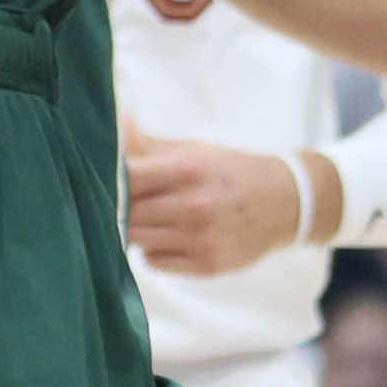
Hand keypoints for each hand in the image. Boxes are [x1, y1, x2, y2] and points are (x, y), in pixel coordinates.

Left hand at [122, 120, 333, 269]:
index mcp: (191, 169)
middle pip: (128, 212)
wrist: (284, 204)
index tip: (102, 178)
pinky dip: (152, 250)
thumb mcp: (194, 150)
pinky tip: (166, 236)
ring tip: (147, 217)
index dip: (109, 179)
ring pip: (137, 240)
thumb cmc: (230, 171)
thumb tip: (113, 121)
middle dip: (117, 206)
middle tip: (118, 200)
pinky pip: (154, 262)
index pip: (129, 178)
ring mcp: (200, 239)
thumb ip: (148, 144)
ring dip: (134, 229)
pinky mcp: (205, 265)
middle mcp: (195, 206)